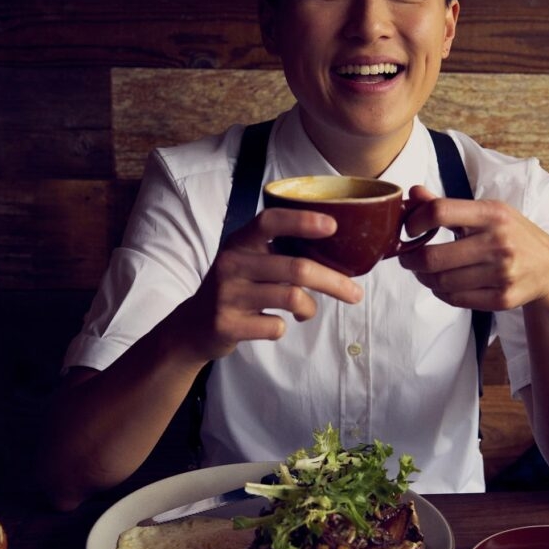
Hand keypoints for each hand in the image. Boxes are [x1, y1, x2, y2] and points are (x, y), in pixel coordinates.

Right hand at [171, 207, 362, 361]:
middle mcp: (232, 263)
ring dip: (309, 308)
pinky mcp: (227, 323)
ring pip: (292, 297)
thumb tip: (335, 257)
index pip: (270, 221)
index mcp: (240, 242)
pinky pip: (276, 326)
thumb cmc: (236, 289)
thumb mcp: (248, 261)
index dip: (302, 221)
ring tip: (307, 311)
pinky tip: (273, 324)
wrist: (193, 326)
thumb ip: (279, 254)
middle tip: (356, 294)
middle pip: (297, 268)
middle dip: (334, 282)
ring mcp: (228, 294)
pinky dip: (284, 327)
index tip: (333, 225)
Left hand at [399, 185, 548, 311]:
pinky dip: (441, 293)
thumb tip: (413, 192)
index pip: (440, 212)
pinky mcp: (503, 298)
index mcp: (492, 214)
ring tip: (423, 271)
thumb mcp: (486, 213)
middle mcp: (498, 242)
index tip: (409, 229)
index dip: (415, 221)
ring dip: (424, 278)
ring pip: (441, 282)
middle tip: (407, 258)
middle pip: (433, 256)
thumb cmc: (511, 235)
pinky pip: (455, 299)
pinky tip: (443, 284)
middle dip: (410, 259)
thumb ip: (447, 205)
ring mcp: (502, 273)